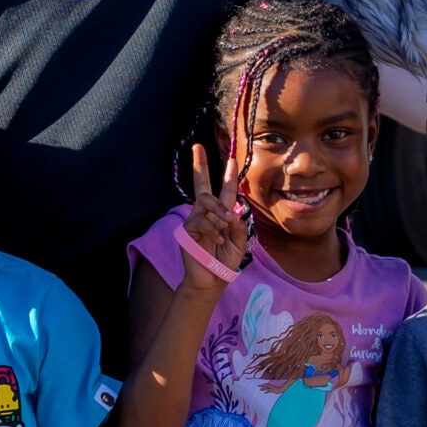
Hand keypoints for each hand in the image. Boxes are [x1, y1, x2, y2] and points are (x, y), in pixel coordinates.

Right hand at [180, 144, 246, 290]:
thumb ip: (239, 227)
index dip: (228, 176)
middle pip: (202, 184)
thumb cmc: (225, 262)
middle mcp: (207, 214)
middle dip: (200, 165)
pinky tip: (219, 241)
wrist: (212, 280)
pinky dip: (212, 230)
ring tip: (228, 221)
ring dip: (219, 209)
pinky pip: (200, 221)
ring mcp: (195, 220)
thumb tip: (234, 212)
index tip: (231, 159)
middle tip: (198, 146)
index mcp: (221, 215)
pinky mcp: (187, 231)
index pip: (225, 192)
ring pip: (205, 201)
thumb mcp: (239, 243)